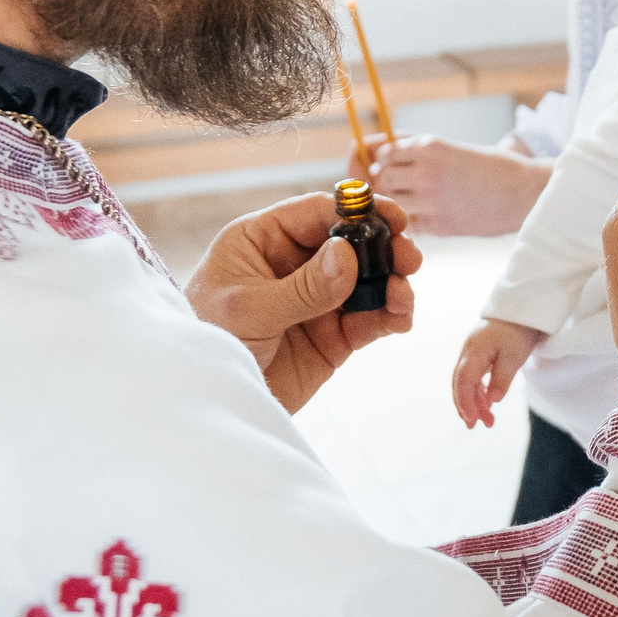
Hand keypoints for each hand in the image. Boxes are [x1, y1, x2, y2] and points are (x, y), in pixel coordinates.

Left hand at [185, 190, 423, 413]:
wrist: (208, 404)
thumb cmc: (208, 341)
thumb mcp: (249, 310)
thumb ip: (302, 286)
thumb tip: (347, 255)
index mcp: (261, 241)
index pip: (315, 214)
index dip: (355, 212)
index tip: (392, 218)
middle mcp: (292, 265)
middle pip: (349, 244)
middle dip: (383, 249)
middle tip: (409, 259)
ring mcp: (315, 301)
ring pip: (366, 282)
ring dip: (391, 285)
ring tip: (402, 300)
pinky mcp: (331, 337)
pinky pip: (368, 319)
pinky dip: (389, 317)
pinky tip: (399, 320)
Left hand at [360, 134, 552, 235]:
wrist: (524, 194)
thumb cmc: (491, 167)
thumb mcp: (451, 146)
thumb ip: (414, 145)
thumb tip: (379, 146)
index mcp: (430, 146)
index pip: (383, 153)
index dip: (380, 159)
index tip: (387, 164)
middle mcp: (426, 171)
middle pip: (380, 177)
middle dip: (384, 180)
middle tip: (399, 184)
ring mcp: (430, 200)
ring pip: (390, 201)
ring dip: (395, 200)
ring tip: (414, 199)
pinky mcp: (438, 225)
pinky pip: (407, 223)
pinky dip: (410, 219)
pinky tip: (425, 213)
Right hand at [453, 318, 543, 428]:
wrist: (521, 311)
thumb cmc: (517, 332)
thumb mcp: (514, 356)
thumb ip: (502, 378)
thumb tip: (492, 401)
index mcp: (474, 352)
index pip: (463, 380)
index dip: (464, 401)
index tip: (471, 419)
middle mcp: (468, 353)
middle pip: (460, 384)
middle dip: (466, 406)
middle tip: (475, 426)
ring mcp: (472, 354)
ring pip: (467, 383)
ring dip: (475, 402)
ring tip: (488, 422)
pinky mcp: (479, 356)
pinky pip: (474, 378)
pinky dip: (479, 393)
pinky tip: (488, 405)